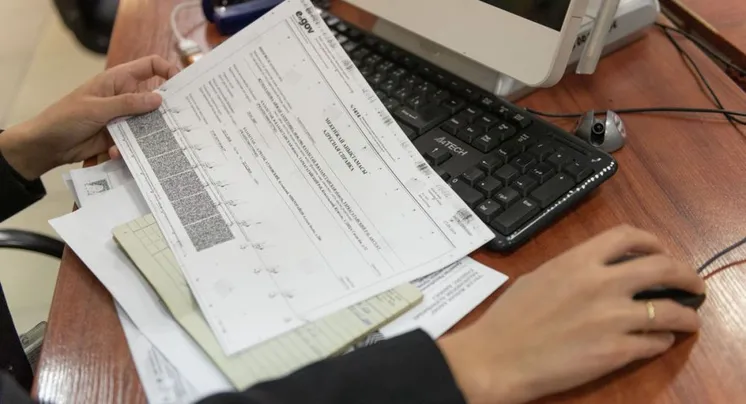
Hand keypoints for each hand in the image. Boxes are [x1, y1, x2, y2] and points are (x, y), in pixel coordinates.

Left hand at [0, 55, 178, 179]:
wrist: (46, 145)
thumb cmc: (65, 118)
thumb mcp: (97, 108)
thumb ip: (128, 104)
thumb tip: (159, 99)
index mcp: (118, 80)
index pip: (150, 66)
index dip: (168, 70)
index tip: (183, 85)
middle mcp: (124, 97)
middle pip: (154, 98)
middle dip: (166, 109)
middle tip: (182, 121)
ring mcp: (123, 117)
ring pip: (148, 123)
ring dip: (150, 133)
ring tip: (156, 144)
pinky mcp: (120, 136)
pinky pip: (136, 141)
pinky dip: (131, 148)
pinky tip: (116, 153)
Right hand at [438, 225, 704, 403]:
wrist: (497, 356)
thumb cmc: (509, 318)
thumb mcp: (540, 277)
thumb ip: (574, 270)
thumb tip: (600, 273)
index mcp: (578, 261)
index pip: (629, 237)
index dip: (654, 242)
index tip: (661, 252)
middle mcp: (601, 283)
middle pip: (663, 268)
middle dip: (686, 276)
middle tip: (692, 286)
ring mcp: (612, 318)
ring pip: (671, 311)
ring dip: (685, 316)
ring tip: (688, 320)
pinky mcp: (616, 351)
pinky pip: (655, 342)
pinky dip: (662, 341)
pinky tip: (658, 342)